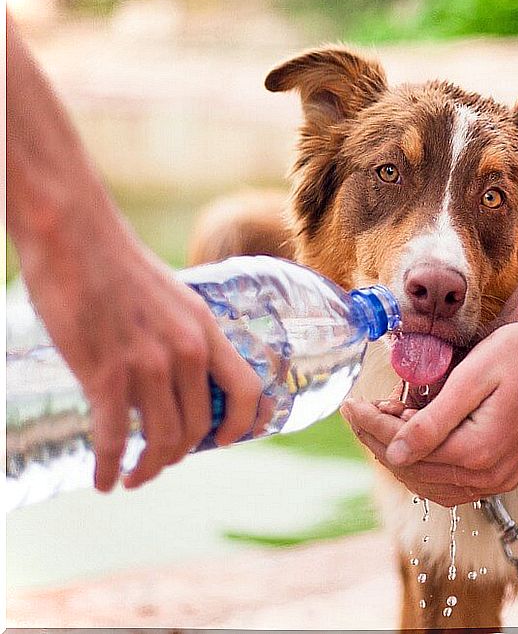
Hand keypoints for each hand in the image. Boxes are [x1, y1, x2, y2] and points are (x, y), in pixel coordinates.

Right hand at [17, 213, 263, 491]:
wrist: (74, 235)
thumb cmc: (116, 263)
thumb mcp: (172, 298)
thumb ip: (180, 333)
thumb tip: (177, 369)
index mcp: (205, 329)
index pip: (246, 389)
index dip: (243, 423)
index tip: (226, 441)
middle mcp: (186, 351)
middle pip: (199, 426)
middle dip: (180, 453)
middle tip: (160, 462)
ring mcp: (148, 365)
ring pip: (162, 440)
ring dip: (149, 468)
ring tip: (132, 476)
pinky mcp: (105, 375)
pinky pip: (115, 439)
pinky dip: (109, 468)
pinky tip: (103, 480)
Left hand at [342, 318, 517, 505]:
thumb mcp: (471, 378)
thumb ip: (432, 420)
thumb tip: (396, 453)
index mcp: (477, 451)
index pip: (406, 449)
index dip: (372, 427)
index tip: (350, 405)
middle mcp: (488, 475)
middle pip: (414, 471)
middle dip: (380, 441)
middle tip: (362, 412)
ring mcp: (498, 479)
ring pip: (430, 484)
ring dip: (402, 457)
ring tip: (386, 423)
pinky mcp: (503, 473)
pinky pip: (453, 484)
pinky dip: (427, 467)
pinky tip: (416, 442)